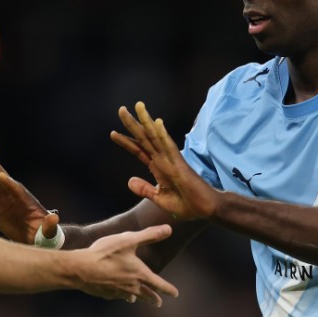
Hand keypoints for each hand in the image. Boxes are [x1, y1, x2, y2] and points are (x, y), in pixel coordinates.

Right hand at [0, 147, 59, 244]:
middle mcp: (14, 196)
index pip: (17, 191)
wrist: (34, 238)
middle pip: (3, 179)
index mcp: (27, 202)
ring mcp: (3, 198)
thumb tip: (54, 219)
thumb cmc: (44, 235)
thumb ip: (49, 227)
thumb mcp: (48, 233)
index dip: (10, 184)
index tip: (1, 176)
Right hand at [76, 224, 178, 306]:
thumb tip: (169, 229)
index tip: (175, 294)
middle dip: (153, 299)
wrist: (82, 269)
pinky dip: (117, 295)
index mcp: (140, 274)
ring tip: (135, 299)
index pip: (158, 284)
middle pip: (146, 295)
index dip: (168, 289)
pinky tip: (114, 294)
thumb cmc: (106, 253)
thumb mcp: (129, 240)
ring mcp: (117, 292)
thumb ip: (149, 235)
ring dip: (135, 298)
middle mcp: (131, 286)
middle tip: (159, 303)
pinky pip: (114, 296)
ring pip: (130, 296)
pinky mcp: (105, 293)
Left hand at [111, 101, 218, 219]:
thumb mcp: (159, 198)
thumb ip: (145, 189)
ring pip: (156, 137)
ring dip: (147, 122)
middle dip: (132, 124)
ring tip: (138, 106)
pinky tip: (157, 123)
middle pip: (145, 139)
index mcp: (158, 167)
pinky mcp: (180, 164)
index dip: (126, 142)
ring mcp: (172, 160)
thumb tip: (129, 181)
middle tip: (121, 110)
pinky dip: (163, 135)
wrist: (204, 210)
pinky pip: (170, 147)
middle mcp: (163, 160)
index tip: (112, 133)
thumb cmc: (187, 204)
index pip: (139, 151)